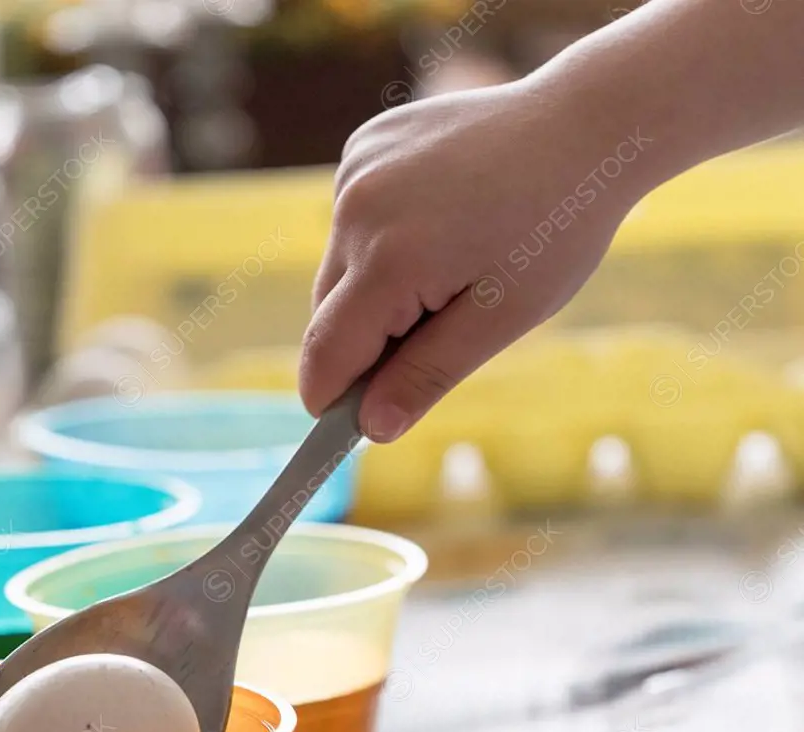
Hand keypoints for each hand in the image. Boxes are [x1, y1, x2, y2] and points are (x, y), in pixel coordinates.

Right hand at [299, 80, 646, 441]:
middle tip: (436, 333)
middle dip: (364, 343)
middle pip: (327, 314)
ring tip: (447, 266)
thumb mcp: (501, 318)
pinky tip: (434, 223)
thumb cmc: (556, 228)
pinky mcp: (364, 147)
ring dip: (371, 291)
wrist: (585, 123)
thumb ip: (426, 376)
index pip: (325, 354)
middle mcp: (357, 209)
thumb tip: (371, 428)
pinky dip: (377, 242)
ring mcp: (355, 170)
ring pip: (338, 269)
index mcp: (389, 260)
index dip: (330, 399)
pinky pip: (351, 224)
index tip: (347, 426)